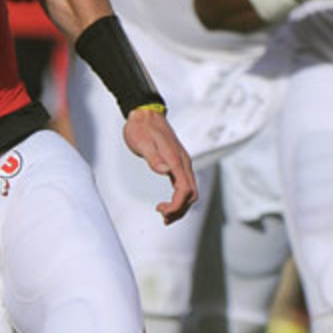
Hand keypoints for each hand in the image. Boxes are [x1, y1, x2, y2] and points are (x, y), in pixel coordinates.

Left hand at [123, 107, 197, 224]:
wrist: (145, 113)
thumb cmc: (141, 127)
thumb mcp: (142, 142)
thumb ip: (154, 158)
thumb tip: (165, 171)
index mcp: (176, 159)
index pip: (184, 189)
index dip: (176, 205)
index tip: (161, 211)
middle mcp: (183, 162)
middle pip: (191, 194)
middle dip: (180, 210)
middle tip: (163, 218)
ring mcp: (181, 162)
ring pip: (190, 191)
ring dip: (180, 206)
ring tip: (165, 216)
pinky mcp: (177, 162)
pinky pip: (184, 184)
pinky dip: (179, 198)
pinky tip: (169, 204)